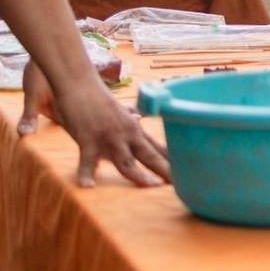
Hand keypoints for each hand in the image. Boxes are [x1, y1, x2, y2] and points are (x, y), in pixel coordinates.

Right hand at [18, 62, 170, 187]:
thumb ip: (129, 119)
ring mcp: (109, 137)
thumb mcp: (118, 112)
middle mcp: (127, 134)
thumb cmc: (96, 98)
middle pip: (151, 156)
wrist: (79, 82)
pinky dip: (87, 174)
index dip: (173, 162)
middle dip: (166, 172)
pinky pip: (87, 161)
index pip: (159, 149)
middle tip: (181, 186)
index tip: (190, 174)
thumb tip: (139, 119)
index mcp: (135, 129)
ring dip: (140, 176)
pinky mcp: (88, 139)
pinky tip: (88, 187)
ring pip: (127, 162)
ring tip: (152, 188)